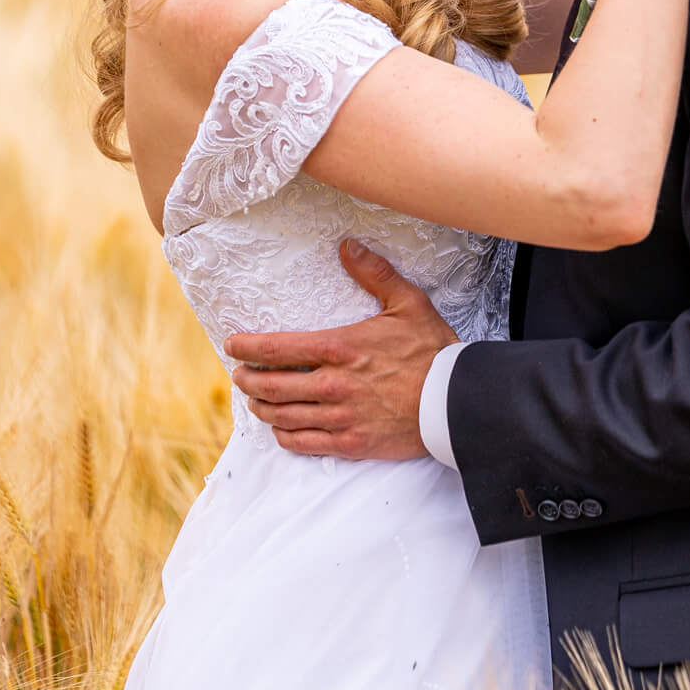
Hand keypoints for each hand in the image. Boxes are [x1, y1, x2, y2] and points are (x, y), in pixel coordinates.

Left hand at [225, 242, 456, 460]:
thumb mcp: (408, 303)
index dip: (246, 348)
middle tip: (240, 375)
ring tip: (255, 400)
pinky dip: (284, 436)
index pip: (276, 349)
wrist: (457, 402)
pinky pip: (303, 443)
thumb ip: (375, 273)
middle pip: (270, 385)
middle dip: (247, 380)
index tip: (232, 345)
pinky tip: (281, 429)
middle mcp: (332, 385)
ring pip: (281, 416)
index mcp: (339, 348)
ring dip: (261, 407)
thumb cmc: (433, 351)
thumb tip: (348, 246)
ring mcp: (339, 417)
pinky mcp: (351, 443)